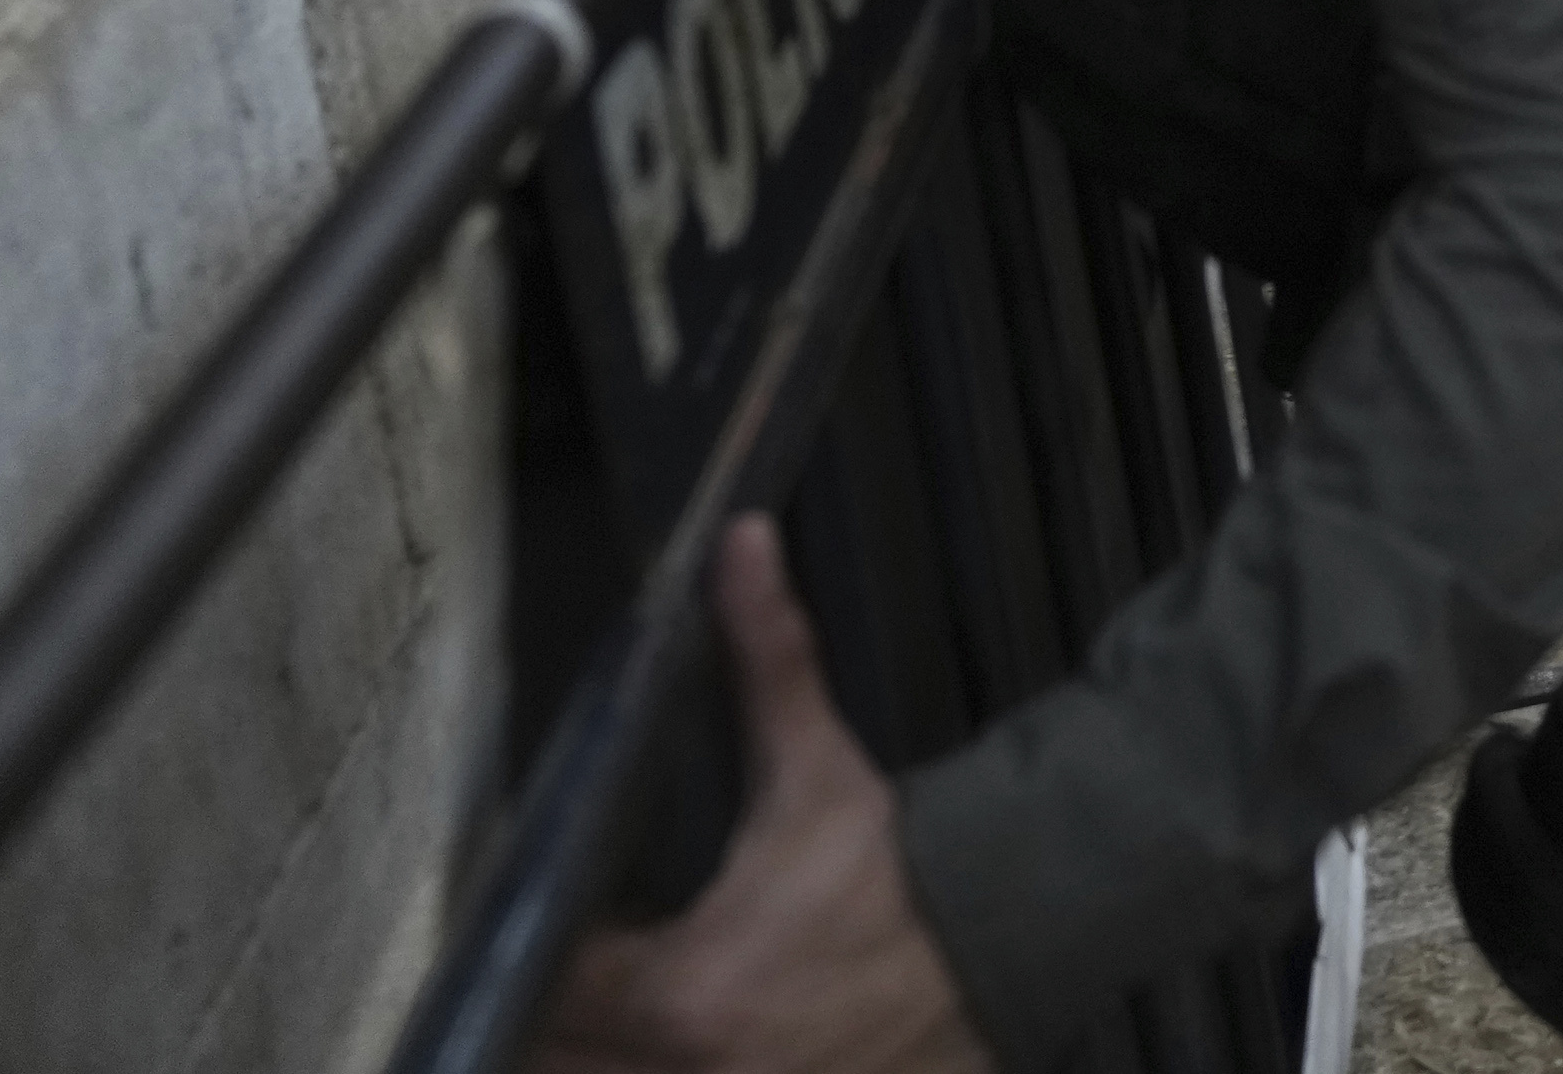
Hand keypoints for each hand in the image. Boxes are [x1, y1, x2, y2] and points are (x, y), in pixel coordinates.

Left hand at [533, 518, 993, 1073]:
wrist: (1019, 927)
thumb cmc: (896, 860)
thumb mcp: (818, 765)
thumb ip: (766, 657)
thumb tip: (739, 542)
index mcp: (680, 992)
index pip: (548, 995)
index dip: (543, 957)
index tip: (570, 922)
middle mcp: (692, 1071)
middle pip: (560, 1064)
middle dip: (560, 1021)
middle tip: (585, 968)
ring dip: (604, 1053)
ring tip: (627, 1004)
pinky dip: (669, 1070)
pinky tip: (696, 1034)